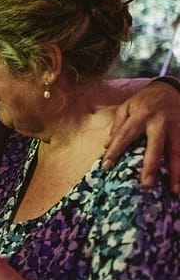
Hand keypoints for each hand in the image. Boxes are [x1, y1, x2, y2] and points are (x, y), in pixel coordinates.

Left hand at [103, 80, 179, 194]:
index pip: (124, 136)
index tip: (106, 167)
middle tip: (146, 185)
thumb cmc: (144, 101)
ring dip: (176, 173)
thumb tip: (106, 146)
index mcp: (141, 115)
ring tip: (174, 191)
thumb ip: (117, 126)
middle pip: (155, 147)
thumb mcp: (126, 107)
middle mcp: (159, 123)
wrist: (171, 88)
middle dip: (151, 166)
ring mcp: (176, 128)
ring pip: (177, 153)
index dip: (114, 152)